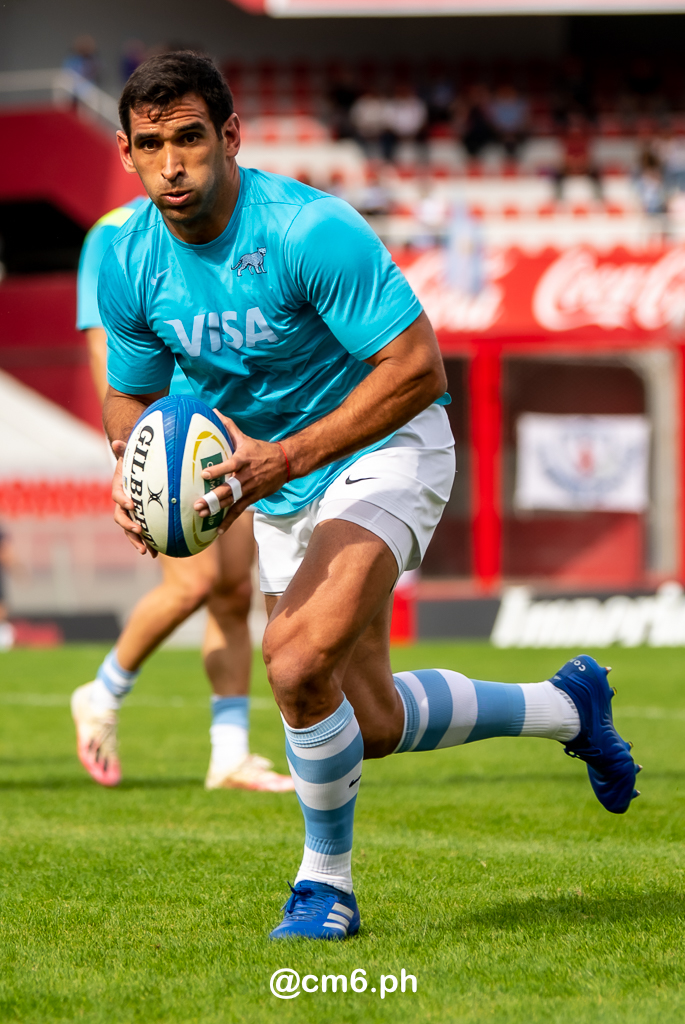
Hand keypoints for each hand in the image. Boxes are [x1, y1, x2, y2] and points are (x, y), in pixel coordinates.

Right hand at [110, 440, 157, 556]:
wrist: (137, 472)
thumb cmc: (135, 463)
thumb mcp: (131, 455)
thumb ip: (125, 450)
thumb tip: (117, 442)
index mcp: (120, 489)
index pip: (118, 496)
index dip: (123, 500)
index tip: (131, 505)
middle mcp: (123, 504)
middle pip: (121, 518)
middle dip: (129, 526)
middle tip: (139, 531)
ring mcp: (131, 514)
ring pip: (130, 530)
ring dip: (137, 541)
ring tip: (146, 551)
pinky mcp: (140, 520)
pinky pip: (143, 534)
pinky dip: (149, 543)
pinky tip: (157, 553)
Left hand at [193, 413, 288, 532]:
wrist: (286, 463)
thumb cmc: (262, 450)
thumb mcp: (246, 438)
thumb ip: (229, 427)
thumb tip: (215, 412)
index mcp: (243, 460)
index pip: (230, 465)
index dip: (217, 470)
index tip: (204, 474)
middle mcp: (246, 477)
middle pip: (229, 489)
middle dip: (213, 498)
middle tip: (198, 504)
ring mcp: (250, 489)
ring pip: (232, 502)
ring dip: (216, 510)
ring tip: (202, 514)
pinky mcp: (253, 498)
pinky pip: (239, 511)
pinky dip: (229, 521)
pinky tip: (218, 530)